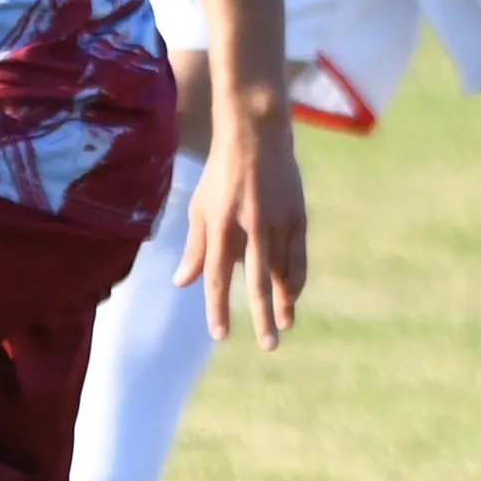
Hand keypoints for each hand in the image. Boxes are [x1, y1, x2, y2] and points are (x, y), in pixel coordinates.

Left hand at [172, 105, 307, 346]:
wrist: (256, 135)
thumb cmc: (221, 174)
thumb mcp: (200, 208)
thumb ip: (194, 247)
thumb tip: (181, 283)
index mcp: (221, 225)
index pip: (217, 277)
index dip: (218, 308)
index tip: (220, 334)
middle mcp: (251, 226)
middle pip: (258, 282)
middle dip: (263, 316)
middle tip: (270, 346)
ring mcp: (278, 221)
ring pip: (284, 271)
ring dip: (285, 301)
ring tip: (284, 324)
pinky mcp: (298, 215)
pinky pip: (298, 256)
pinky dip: (297, 278)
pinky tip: (294, 294)